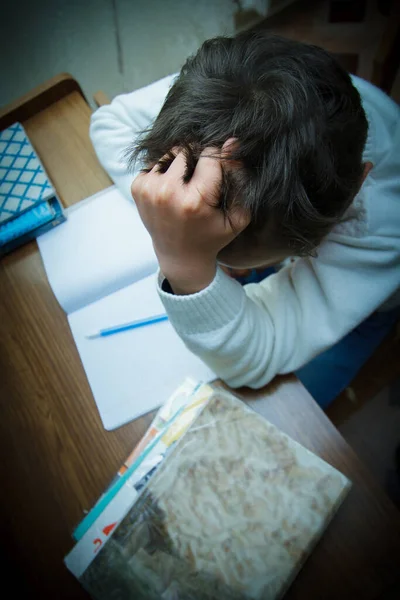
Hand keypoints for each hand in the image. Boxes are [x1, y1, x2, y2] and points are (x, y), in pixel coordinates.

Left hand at [131, 144, 249, 293]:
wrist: (179, 257)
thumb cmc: (213, 237)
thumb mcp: (237, 216)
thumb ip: (239, 179)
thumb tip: (232, 142)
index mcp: (193, 200)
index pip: (211, 155)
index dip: (219, 160)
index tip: (219, 173)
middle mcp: (167, 192)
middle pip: (187, 149)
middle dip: (198, 158)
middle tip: (201, 179)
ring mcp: (149, 189)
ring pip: (170, 153)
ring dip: (180, 163)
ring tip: (186, 185)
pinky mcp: (137, 187)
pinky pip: (156, 163)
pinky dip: (165, 171)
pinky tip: (172, 189)